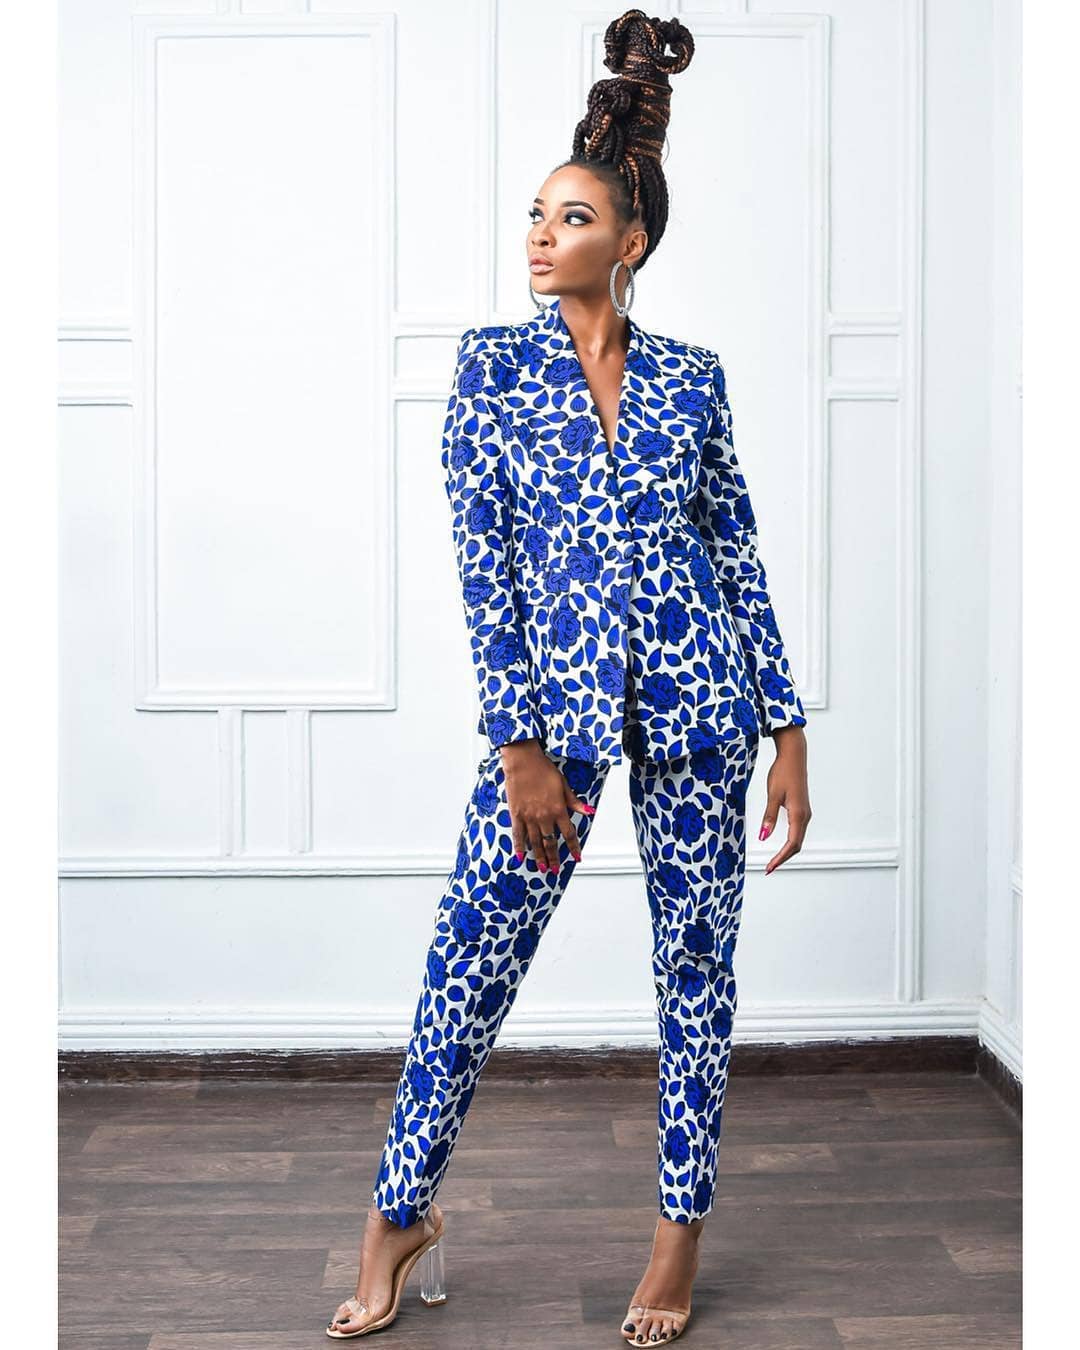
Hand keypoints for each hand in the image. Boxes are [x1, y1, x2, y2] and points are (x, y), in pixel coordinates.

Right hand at [499, 739, 594, 873]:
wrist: (523, 761)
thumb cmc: (543, 770)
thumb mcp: (564, 784)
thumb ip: (574, 802)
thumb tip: (588, 811)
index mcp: (558, 809)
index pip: (568, 833)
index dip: (573, 847)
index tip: (577, 857)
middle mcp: (544, 816)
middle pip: (551, 842)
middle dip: (554, 858)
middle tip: (555, 871)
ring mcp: (529, 816)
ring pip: (536, 842)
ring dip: (539, 857)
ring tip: (542, 868)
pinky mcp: (516, 814)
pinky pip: (518, 834)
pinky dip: (519, 846)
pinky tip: (521, 856)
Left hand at [759, 726, 810, 874]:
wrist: (793, 757)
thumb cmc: (783, 773)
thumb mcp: (773, 795)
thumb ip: (769, 817)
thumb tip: (764, 837)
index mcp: (799, 815)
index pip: (792, 844)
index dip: (780, 858)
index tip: (769, 867)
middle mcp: (805, 816)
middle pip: (796, 845)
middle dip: (783, 858)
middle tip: (769, 868)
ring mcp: (804, 813)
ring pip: (798, 839)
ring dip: (787, 851)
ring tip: (773, 860)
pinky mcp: (801, 809)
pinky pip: (797, 831)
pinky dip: (789, 842)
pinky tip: (780, 845)